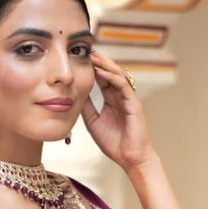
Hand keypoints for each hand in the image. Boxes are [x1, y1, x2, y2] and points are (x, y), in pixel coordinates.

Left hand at [80, 48, 155, 171]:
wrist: (129, 158)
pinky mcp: (134, 103)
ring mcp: (128, 97)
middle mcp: (120, 95)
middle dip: (98, 60)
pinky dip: (112, 77)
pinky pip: (123, 85)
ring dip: (104, 64)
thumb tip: (74, 92)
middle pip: (109, 71)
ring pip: (117, 74)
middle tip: (84, 50)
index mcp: (111, 98)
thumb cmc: (113, 143)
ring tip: (92, 56)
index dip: (91, 67)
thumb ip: (86, 106)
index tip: (77, 58)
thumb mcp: (93, 121)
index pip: (101, 77)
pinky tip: (102, 72)